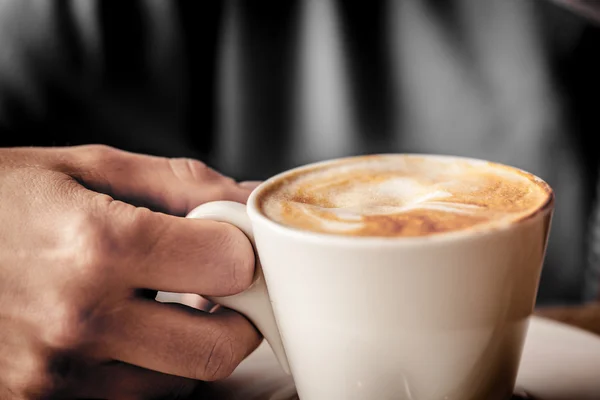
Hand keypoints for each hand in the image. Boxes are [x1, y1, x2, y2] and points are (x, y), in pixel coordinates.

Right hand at [0, 145, 260, 398]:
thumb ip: (180, 183)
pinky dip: (146, 372)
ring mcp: (57, 375)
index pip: (231, 266)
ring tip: (156, 305)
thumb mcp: (86, 167)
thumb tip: (249, 198)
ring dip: (188, 345)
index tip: (230, 243)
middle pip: (221, 346)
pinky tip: (122, 333)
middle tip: (216, 287)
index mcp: (100, 245)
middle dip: (237, 316)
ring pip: (180, 383)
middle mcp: (80, 320)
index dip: (244, 252)